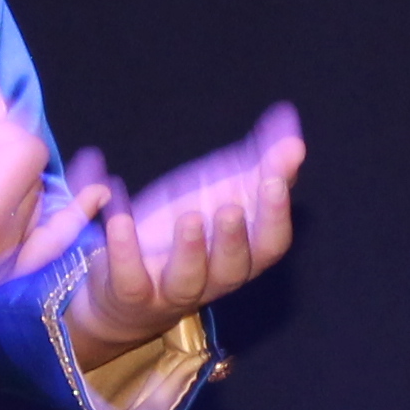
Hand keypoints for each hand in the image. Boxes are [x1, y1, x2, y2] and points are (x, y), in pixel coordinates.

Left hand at [59, 100, 305, 366]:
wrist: (128, 285)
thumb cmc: (186, 232)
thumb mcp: (220, 190)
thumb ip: (258, 159)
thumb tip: (288, 117)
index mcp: (242, 254)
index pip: (270, 242)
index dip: (276, 214)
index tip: (275, 177)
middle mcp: (212, 278)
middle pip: (234, 268)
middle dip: (234, 238)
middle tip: (232, 208)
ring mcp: (171, 288)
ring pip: (188, 280)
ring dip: (190, 248)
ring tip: (189, 216)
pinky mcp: (131, 293)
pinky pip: (130, 279)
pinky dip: (125, 251)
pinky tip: (120, 218)